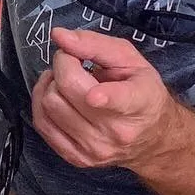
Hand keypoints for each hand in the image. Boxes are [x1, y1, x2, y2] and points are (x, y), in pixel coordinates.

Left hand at [31, 27, 179, 172]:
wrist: (152, 140)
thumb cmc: (142, 93)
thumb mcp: (130, 60)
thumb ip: (96, 44)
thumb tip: (59, 36)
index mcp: (139, 103)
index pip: (121, 101)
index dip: (105, 97)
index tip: (94, 96)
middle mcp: (117, 131)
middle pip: (68, 90)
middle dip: (64, 65)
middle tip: (74, 62)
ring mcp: (95, 149)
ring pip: (50, 105)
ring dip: (51, 84)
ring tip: (67, 80)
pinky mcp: (77, 158)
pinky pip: (42, 124)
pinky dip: (42, 102)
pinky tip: (56, 95)